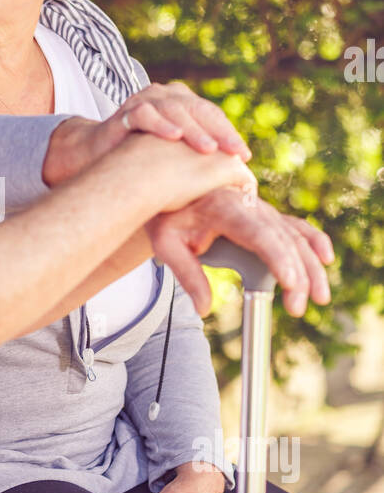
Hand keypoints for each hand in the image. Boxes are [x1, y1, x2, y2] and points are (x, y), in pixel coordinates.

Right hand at [43, 81, 250, 186]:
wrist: (100, 158)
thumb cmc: (143, 162)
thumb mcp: (176, 157)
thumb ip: (200, 157)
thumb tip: (240, 180)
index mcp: (182, 102)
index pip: (210, 114)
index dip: (228, 133)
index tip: (244, 157)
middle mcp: (166, 96)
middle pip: (197, 110)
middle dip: (218, 132)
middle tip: (234, 153)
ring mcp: (145, 101)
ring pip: (175, 110)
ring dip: (193, 130)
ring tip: (208, 149)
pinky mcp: (126, 112)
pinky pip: (146, 114)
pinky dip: (161, 125)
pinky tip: (174, 137)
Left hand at [146, 188, 333, 316]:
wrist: (171, 182)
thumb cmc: (167, 214)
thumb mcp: (165, 242)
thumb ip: (186, 274)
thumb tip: (204, 309)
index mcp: (224, 207)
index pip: (258, 234)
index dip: (277, 257)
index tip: (290, 282)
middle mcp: (250, 205)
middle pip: (282, 240)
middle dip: (297, 275)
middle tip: (297, 308)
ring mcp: (261, 209)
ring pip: (294, 237)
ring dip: (311, 266)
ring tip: (320, 298)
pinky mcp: (266, 216)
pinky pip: (295, 227)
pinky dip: (313, 241)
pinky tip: (326, 259)